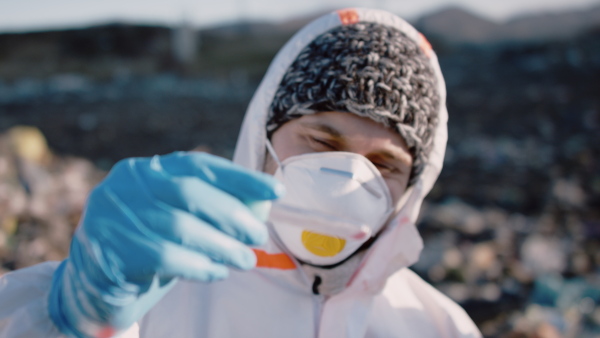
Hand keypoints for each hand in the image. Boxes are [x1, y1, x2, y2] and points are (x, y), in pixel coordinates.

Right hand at [48, 152, 283, 336]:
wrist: (95, 283)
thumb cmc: (150, 245)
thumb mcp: (177, 219)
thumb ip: (210, 208)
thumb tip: (262, 206)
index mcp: (147, 169)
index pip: (199, 165)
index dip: (240, 177)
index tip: (275, 190)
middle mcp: (126, 184)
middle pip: (189, 192)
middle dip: (232, 214)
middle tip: (259, 236)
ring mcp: (112, 214)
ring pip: (180, 227)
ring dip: (221, 246)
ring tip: (246, 260)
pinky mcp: (108, 249)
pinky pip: (164, 257)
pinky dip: (198, 265)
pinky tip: (216, 272)